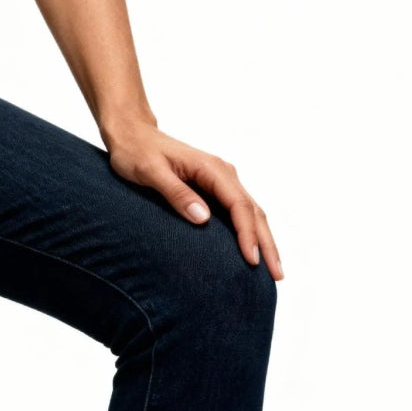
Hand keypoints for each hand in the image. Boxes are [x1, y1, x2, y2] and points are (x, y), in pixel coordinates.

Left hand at [102, 121, 282, 279]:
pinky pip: (239, 211)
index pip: (239, 206)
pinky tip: (253, 250)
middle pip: (254, 211)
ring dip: (264, 240)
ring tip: (273, 269)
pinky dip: (250, 231)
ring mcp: (221, 180)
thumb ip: (177, 193)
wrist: (134, 136)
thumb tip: (203, 218)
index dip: (247, 235)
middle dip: (267, 244)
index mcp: (211, 169)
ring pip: (251, 212)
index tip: (252, 260)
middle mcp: (223, 173)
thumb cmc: (137, 153)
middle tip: (278, 275)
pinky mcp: (214, 188)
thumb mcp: (151, 172)